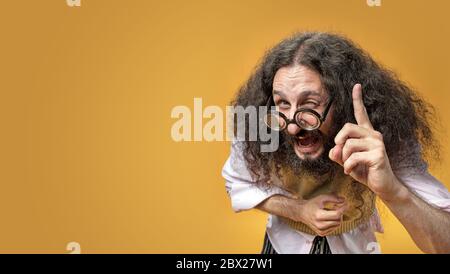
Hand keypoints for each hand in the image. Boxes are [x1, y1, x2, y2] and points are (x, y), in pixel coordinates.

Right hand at [290, 194, 346, 235]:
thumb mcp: (321, 198)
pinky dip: (334, 223)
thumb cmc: (311, 205)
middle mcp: (319, 224)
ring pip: (337, 225)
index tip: (345, 204)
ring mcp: (320, 230)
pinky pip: (334, 229)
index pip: (336, 214)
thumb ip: (333, 198)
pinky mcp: (321, 233)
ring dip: (337, 218)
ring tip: (331, 212)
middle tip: (336, 207)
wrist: (302, 212)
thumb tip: (343, 200)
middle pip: (338, 220)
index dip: (343, 209)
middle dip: (340, 213)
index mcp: (318, 215)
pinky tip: (329, 218)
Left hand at [328, 84, 401, 200]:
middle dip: (339, 140)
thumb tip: (333, 150)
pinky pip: (353, 157)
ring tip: (348, 166)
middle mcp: (373, 135)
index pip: (361, 113)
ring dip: (343, 158)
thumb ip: (338, 153)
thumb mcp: (347, 161)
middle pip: (348, 127)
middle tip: (339, 152)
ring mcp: (377, 144)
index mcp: (366, 133)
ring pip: (348, 144)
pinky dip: (347, 166)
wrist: (382, 186)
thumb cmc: (365, 171)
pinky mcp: (378, 154)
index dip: (358, 99)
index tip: (357, 85)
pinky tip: (350, 171)